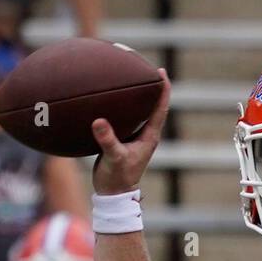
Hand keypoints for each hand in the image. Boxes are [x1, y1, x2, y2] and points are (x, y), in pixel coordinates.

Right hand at [91, 69, 170, 194]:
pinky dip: (120, 107)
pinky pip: (124, 118)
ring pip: (138, 112)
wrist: (113, 194)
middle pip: (152, 106)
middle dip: (151, 87)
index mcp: (149, 136)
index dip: (163, 90)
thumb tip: (99, 121)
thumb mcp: (113, 157)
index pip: (160, 109)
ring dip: (136, 96)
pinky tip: (109, 99)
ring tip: (129, 77)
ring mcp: (134, 137)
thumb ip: (107, 140)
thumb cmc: (117, 177)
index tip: (161, 72)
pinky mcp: (123, 140)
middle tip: (146, 67)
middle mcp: (144, 134)